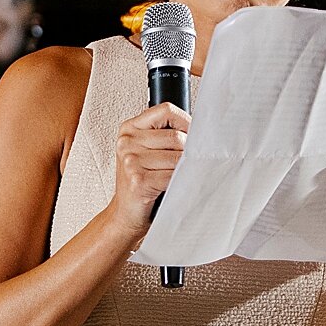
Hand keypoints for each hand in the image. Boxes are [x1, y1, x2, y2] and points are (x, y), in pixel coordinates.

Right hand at [109, 102, 190, 238]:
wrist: (126, 214)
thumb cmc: (141, 183)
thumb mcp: (146, 151)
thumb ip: (164, 135)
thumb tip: (200, 129)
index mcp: (129, 129)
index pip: (166, 110)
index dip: (185, 121)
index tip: (193, 134)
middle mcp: (127, 142)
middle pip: (176, 136)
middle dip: (189, 151)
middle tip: (188, 162)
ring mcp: (131, 161)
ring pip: (178, 156)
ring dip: (185, 168)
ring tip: (179, 175)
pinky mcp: (139, 181)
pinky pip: (173, 175)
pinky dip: (180, 181)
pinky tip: (174, 185)